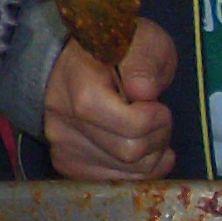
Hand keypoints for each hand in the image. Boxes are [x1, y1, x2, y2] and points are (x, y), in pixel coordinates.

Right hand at [43, 18, 175, 180]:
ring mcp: (62, 145)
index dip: (156, 119)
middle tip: (159, 120)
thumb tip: (143, 93)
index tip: (158, 105)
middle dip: (157, 139)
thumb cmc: (115, 51)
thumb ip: (145, 63)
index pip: (131, 125)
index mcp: (82, 88)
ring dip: (150, 157)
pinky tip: (139, 152)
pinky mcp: (65, 163)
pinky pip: (110, 181)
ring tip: (151, 135)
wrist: (72, 62)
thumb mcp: (141, 40)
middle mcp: (64, 122)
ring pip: (124, 173)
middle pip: (129, 152)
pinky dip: (133, 172)